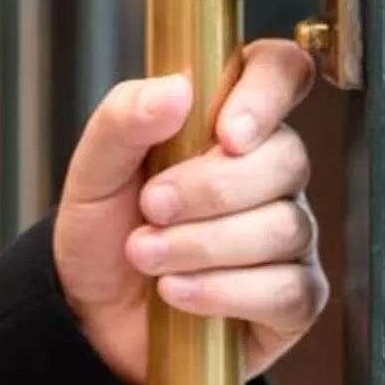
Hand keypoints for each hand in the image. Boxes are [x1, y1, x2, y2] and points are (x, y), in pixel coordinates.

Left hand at [51, 40, 327, 384]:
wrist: (90, 311)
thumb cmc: (103, 230)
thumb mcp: (92, 170)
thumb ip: (124, 119)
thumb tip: (178, 88)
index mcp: (228, 122)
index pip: (281, 73)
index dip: (268, 93)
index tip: (225, 132)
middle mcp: (271, 174)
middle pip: (285, 158)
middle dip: (209, 188)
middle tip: (150, 207)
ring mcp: (289, 236)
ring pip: (284, 227)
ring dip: (202, 244)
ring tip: (145, 254)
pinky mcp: (293, 299)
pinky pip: (287, 291)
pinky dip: (223, 292)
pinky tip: (177, 292)